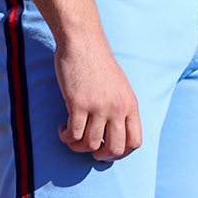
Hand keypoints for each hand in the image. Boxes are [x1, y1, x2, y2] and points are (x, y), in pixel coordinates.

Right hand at [55, 34, 141, 161]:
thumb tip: (112, 133)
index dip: (121, 153)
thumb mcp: (119, 86)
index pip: (135, 142)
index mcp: (130, 104)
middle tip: (90, 148)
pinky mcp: (78, 103)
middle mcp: (117, 107)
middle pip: (114, 149)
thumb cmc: (98, 62)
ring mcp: (99, 106)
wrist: (82, 42)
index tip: (107, 150)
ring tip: (71, 135)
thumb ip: (120, 107)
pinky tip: (62, 129)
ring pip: (90, 144)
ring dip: (77, 146)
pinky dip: (66, 137)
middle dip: (100, 155)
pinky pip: (73, 134)